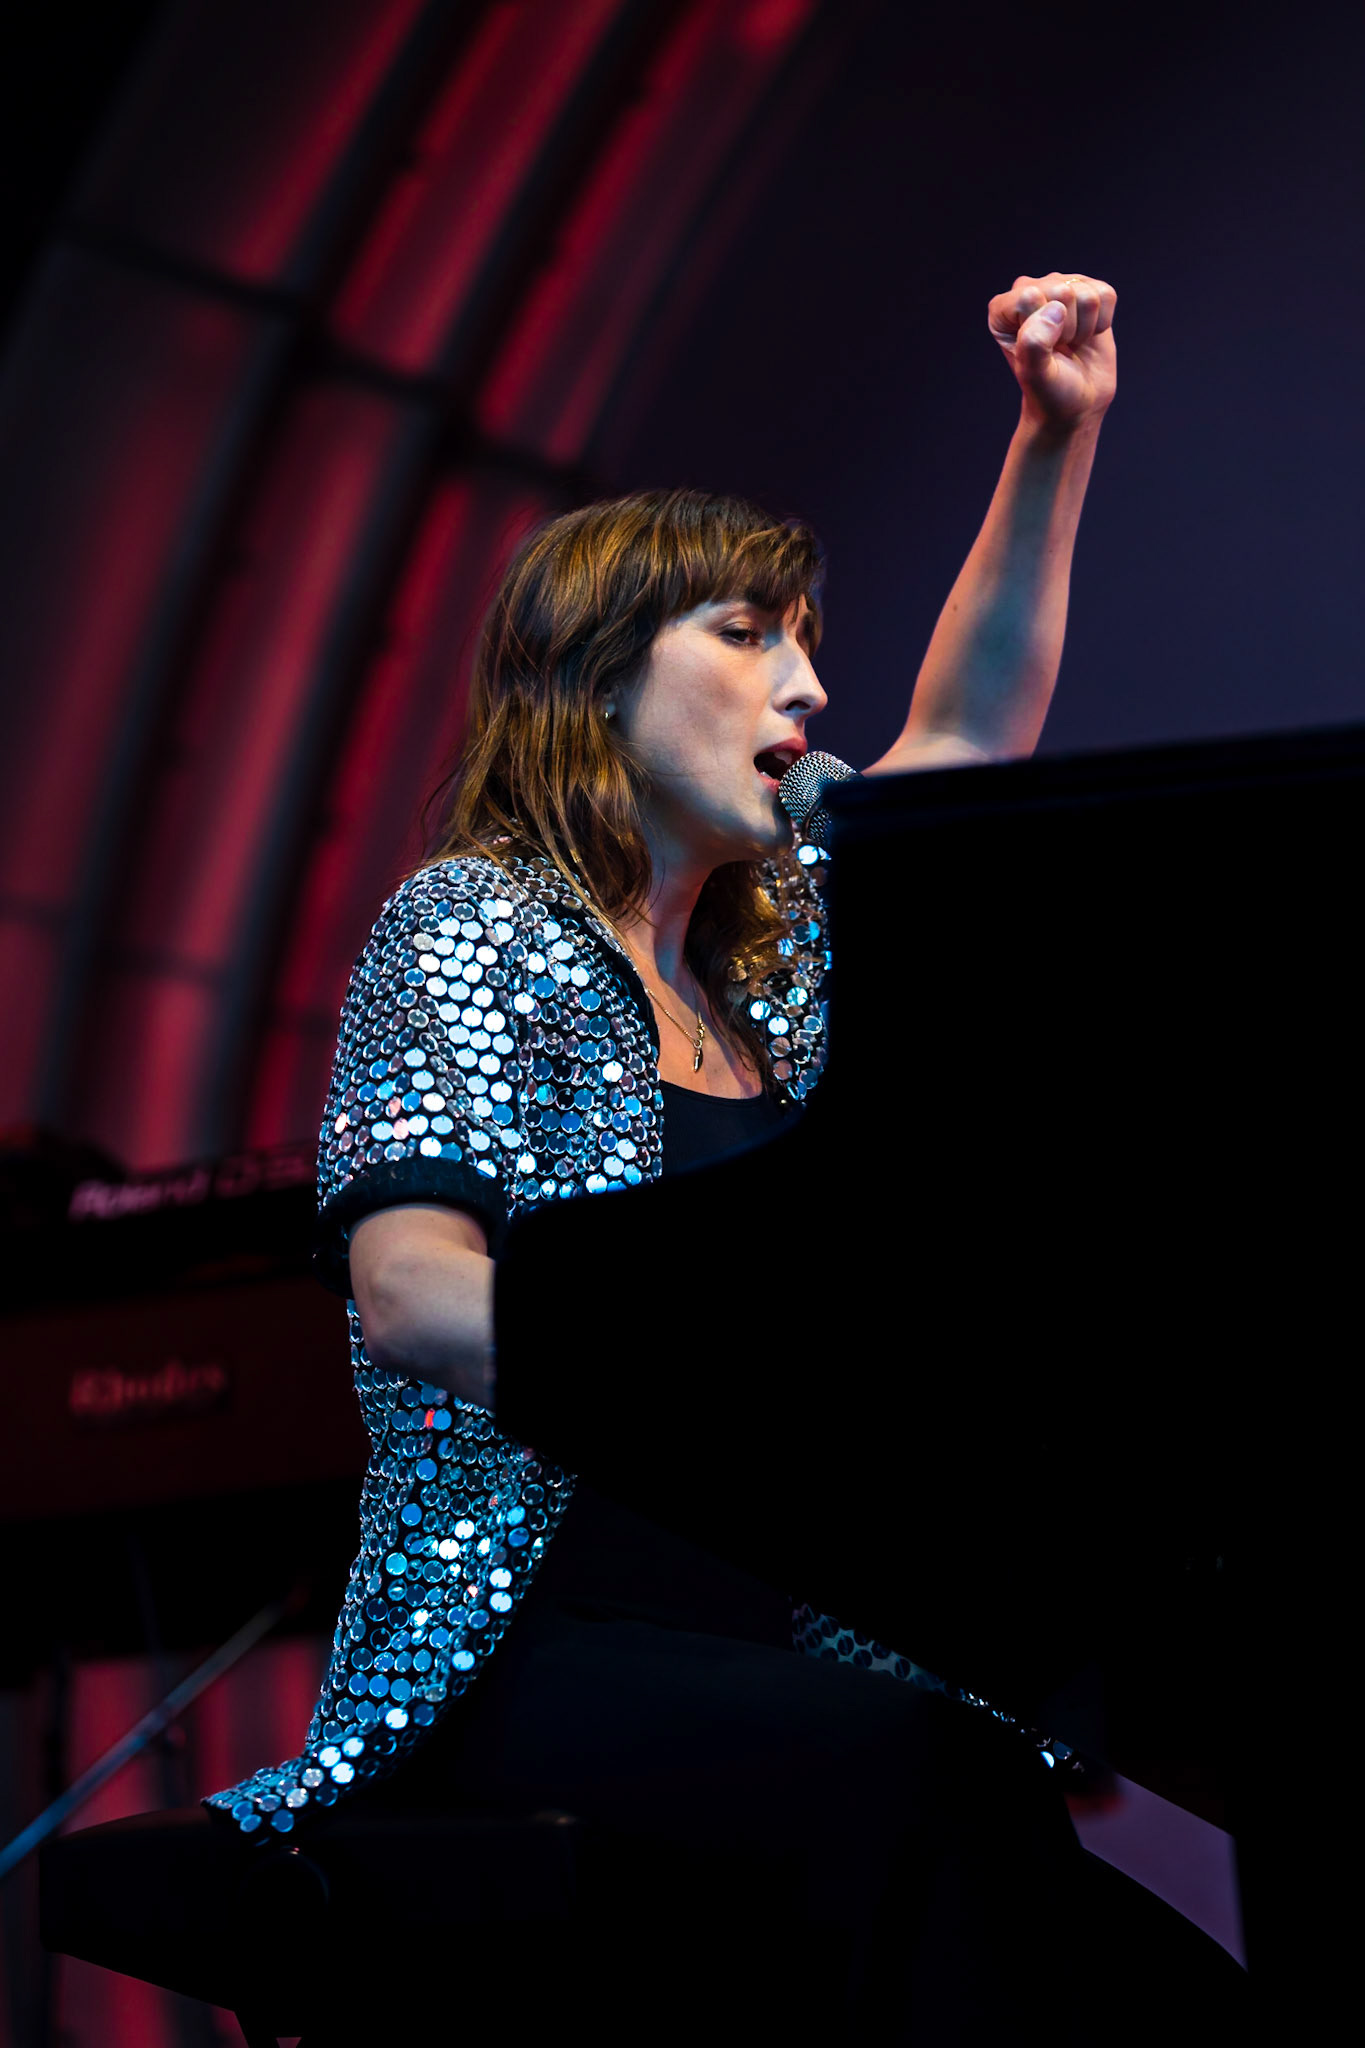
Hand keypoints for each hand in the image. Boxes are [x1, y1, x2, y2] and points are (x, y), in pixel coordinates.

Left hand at [988, 272, 1116, 432]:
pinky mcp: (1087, 291)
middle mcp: (1028, 291)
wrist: (1077, 404)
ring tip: (1071, 344)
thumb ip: (1034, 342)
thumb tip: (1056, 307)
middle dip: (1068, 329)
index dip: (1044, 329)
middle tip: (1059, 350)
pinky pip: (1106, 294)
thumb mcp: (1034, 374)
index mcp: (1002, 310)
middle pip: (1063, 291)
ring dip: (1085, 327)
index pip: (1030, 297)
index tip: (1041, 352)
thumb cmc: (1049, 392)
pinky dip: (1103, 322)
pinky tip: (1087, 335)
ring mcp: (1059, 287)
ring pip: (1087, 294)